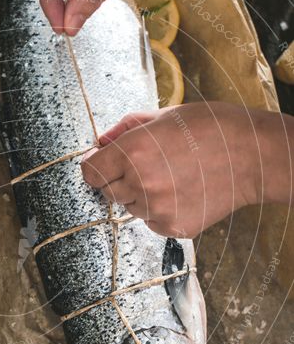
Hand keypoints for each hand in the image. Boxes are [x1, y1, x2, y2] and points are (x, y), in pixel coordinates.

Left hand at [81, 103, 293, 238]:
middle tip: (148, 165)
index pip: (90, 172)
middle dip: (119, 179)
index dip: (94, 166)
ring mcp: (157, 209)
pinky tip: (183, 192)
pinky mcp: (174, 227)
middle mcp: (140, 183)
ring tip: (172, 176)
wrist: (253, 156)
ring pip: (131, 207)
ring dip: (141, 195)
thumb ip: (126, 129)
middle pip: (107, 192)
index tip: (101, 163)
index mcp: (133, 152)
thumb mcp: (165, 116)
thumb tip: (100, 143)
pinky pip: (152, 222)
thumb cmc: (211, 128)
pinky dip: (160, 211)